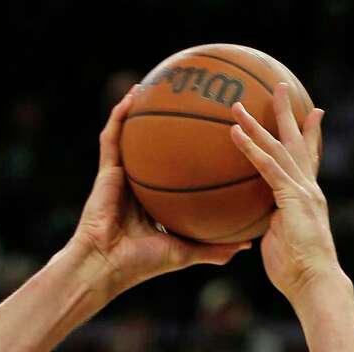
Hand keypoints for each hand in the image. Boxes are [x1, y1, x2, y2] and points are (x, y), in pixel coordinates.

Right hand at [68, 92, 248, 300]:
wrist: (105, 265)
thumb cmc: (141, 263)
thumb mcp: (185, 253)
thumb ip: (214, 248)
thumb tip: (248, 245)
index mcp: (155, 203)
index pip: (176, 173)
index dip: (192, 155)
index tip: (215, 135)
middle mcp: (139, 186)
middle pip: (157, 149)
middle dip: (171, 126)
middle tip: (193, 102)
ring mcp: (121, 177)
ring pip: (132, 137)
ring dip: (141, 110)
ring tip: (157, 84)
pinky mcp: (106, 172)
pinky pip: (112, 137)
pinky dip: (120, 115)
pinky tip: (133, 95)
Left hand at [230, 85, 335, 302]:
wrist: (314, 281)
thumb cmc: (296, 272)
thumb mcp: (277, 243)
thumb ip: (269, 227)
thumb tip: (256, 225)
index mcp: (307, 197)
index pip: (307, 160)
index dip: (307, 136)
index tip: (311, 114)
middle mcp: (308, 187)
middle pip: (296, 142)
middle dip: (288, 114)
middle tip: (280, 87)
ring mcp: (302, 190)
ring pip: (278, 148)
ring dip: (257, 125)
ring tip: (238, 105)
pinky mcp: (292, 197)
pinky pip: (266, 167)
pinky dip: (250, 148)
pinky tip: (235, 133)